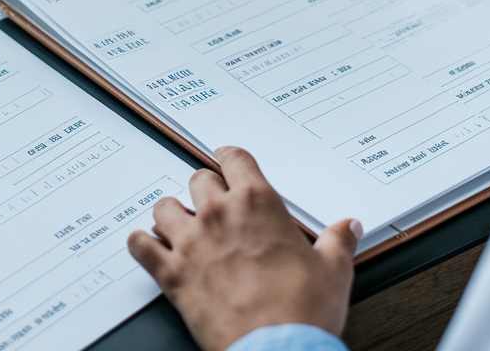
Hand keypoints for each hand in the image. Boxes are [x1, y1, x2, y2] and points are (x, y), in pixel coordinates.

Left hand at [127, 147, 361, 350]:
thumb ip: (337, 242)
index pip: (235, 159)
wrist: (275, 350)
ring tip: (181, 225)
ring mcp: (191, 242)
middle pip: (199, 180)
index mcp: (258, 204)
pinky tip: (150, 248)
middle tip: (214, 203)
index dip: (231, 159)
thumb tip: (349, 227)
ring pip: (165, 206)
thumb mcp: (333, 271)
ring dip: (172, 214)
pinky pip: (140, 245)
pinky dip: (142, 245)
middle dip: (206, 190)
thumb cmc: (301, 311)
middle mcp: (219, 214)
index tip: (228, 161)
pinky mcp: (171, 273)